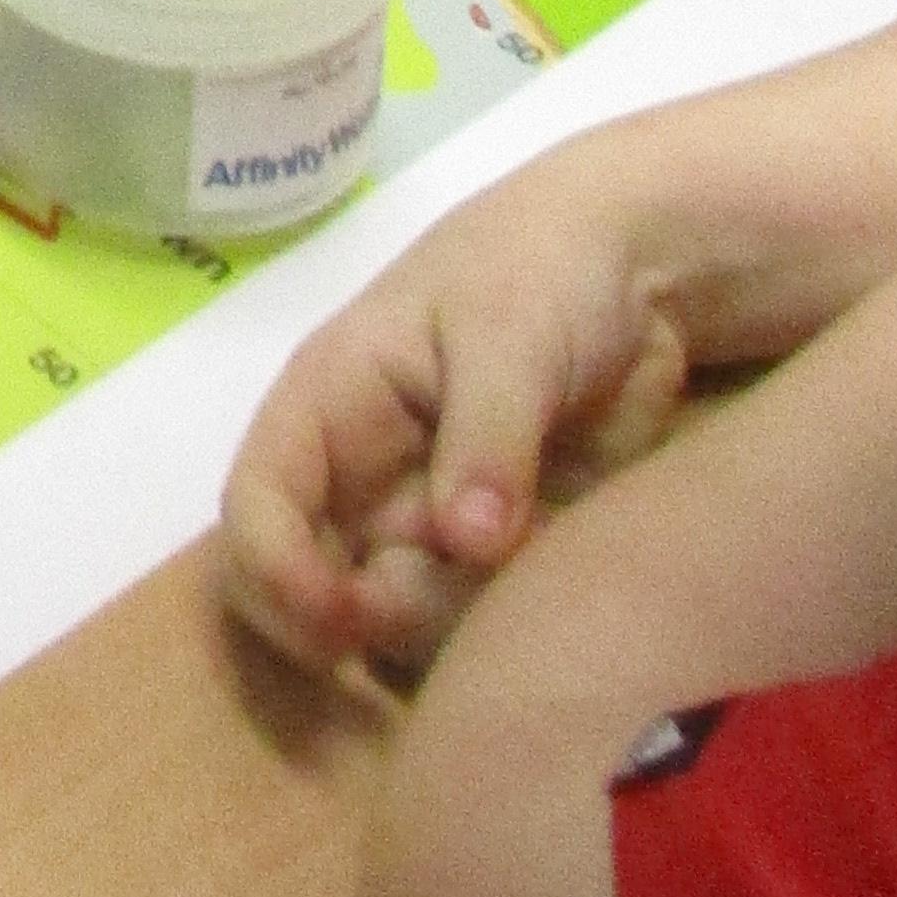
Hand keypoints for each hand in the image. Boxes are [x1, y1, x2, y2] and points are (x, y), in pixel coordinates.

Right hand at [219, 165, 696, 687]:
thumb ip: (487, 434)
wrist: (639, 272)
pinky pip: (478, 625)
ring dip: (457, 622)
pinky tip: (563, 573)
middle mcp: (365, 481)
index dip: (274, 573)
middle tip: (460, 598)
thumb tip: (467, 544)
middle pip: (318, 591)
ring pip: (402, 622)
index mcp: (332, 407)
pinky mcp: (498, 559)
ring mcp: (431, 527)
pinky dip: (511, 626)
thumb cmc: (543, 270)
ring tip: (537, 555)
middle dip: (374, 622)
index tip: (339, 624)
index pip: (257, 506)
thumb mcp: (510, 332)